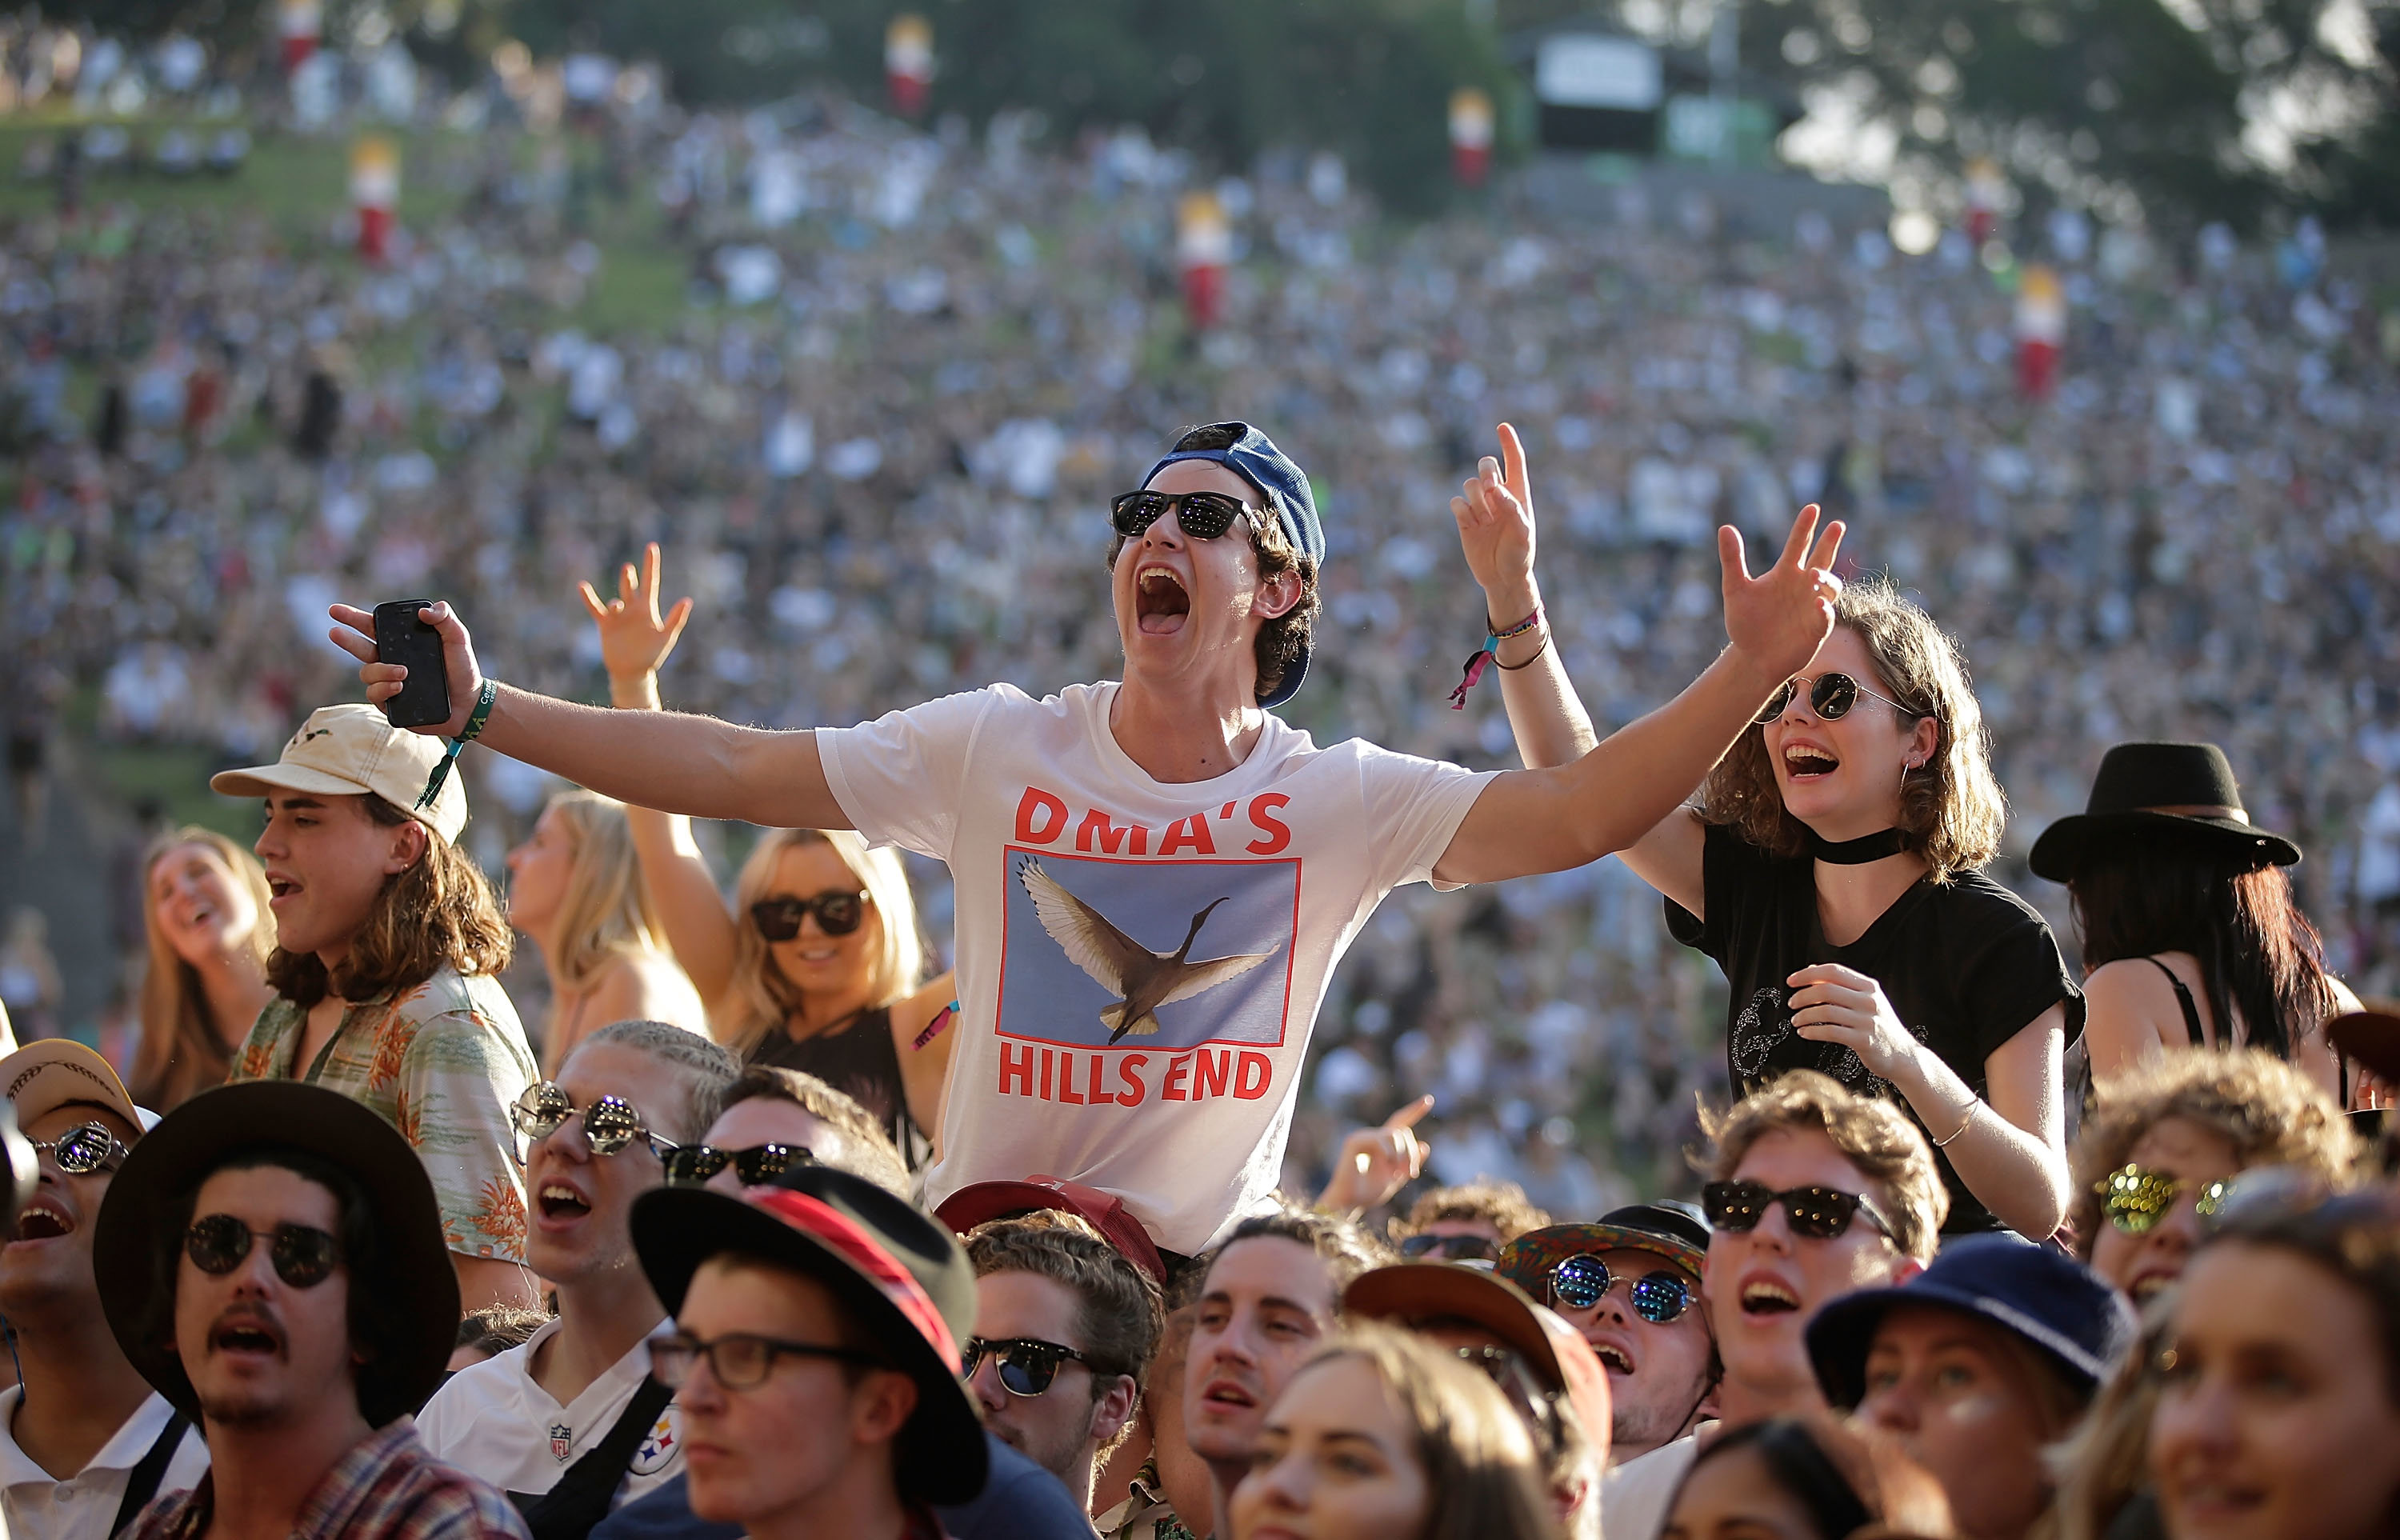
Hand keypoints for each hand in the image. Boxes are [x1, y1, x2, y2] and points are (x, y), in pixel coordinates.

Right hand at [328, 600, 482, 736]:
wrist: (469, 702)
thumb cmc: (462, 668)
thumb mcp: (458, 638)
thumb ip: (445, 619)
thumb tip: (425, 611)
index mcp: (401, 642)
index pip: (373, 627)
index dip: (354, 618)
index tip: (335, 610)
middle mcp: (389, 660)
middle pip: (360, 648)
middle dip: (346, 639)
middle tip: (335, 632)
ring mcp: (388, 682)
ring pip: (367, 673)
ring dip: (381, 670)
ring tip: (403, 672)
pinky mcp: (390, 703)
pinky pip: (374, 694)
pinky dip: (384, 689)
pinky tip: (399, 686)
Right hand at [580, 542, 693, 686]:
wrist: (633, 672)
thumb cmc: (652, 655)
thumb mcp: (666, 637)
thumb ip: (676, 619)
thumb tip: (687, 600)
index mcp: (648, 608)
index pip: (651, 581)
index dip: (651, 565)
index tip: (652, 547)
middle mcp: (633, 607)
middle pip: (631, 586)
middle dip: (630, 577)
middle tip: (629, 568)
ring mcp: (619, 615)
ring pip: (617, 597)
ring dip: (618, 593)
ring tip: (619, 600)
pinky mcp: (606, 623)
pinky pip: (596, 608)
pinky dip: (589, 598)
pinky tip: (583, 586)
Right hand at [1315, 1095, 1434, 1214]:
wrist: (1349, 1203)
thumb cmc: (1369, 1193)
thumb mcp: (1397, 1178)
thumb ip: (1411, 1163)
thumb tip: (1425, 1145)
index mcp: (1384, 1144)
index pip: (1401, 1122)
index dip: (1415, 1110)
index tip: (1429, 1099)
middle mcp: (1373, 1137)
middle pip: (1403, 1131)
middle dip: (1412, 1153)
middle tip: (1412, 1174)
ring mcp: (1363, 1137)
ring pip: (1395, 1134)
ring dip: (1402, 1155)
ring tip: (1397, 1174)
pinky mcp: (1354, 1141)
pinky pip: (1380, 1139)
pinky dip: (1388, 1154)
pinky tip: (1387, 1166)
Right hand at [1450, 422, 1537, 616]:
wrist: (1502, 577)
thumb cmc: (1520, 555)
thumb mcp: (1523, 534)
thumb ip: (1513, 509)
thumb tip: (1496, 490)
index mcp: (1517, 494)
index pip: (1514, 461)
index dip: (1509, 443)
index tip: (1502, 426)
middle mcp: (1497, 495)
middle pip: (1486, 465)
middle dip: (1486, 472)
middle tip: (1491, 489)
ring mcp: (1479, 506)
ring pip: (1470, 484)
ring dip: (1477, 500)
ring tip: (1486, 521)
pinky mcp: (1464, 519)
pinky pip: (1456, 502)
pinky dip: (1463, 511)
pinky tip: (1473, 526)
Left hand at [1720, 505, 1843, 688]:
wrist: (1752, 657)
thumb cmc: (1746, 622)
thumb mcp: (1735, 589)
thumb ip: (1732, 559)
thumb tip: (1725, 527)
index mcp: (1786, 572)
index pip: (1799, 545)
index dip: (1805, 527)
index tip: (1812, 508)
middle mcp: (1804, 586)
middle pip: (1823, 559)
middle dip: (1830, 543)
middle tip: (1836, 525)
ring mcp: (1813, 607)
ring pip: (1831, 587)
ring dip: (1827, 578)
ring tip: (1814, 574)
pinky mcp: (1817, 629)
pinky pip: (1825, 617)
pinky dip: (1824, 609)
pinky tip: (1817, 603)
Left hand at [1786, 963, 1920, 1080]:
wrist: (1902, 1055)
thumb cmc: (1877, 1025)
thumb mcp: (1864, 1000)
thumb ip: (1840, 985)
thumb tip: (1811, 970)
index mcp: (1869, 986)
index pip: (1834, 971)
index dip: (1808, 974)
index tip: (1791, 981)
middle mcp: (1869, 1001)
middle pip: (1826, 990)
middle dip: (1803, 996)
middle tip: (1792, 1003)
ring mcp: (1868, 1021)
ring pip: (1826, 1012)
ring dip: (1804, 1015)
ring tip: (1796, 1021)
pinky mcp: (1864, 1041)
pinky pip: (1831, 1032)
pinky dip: (1812, 1032)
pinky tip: (1804, 1033)